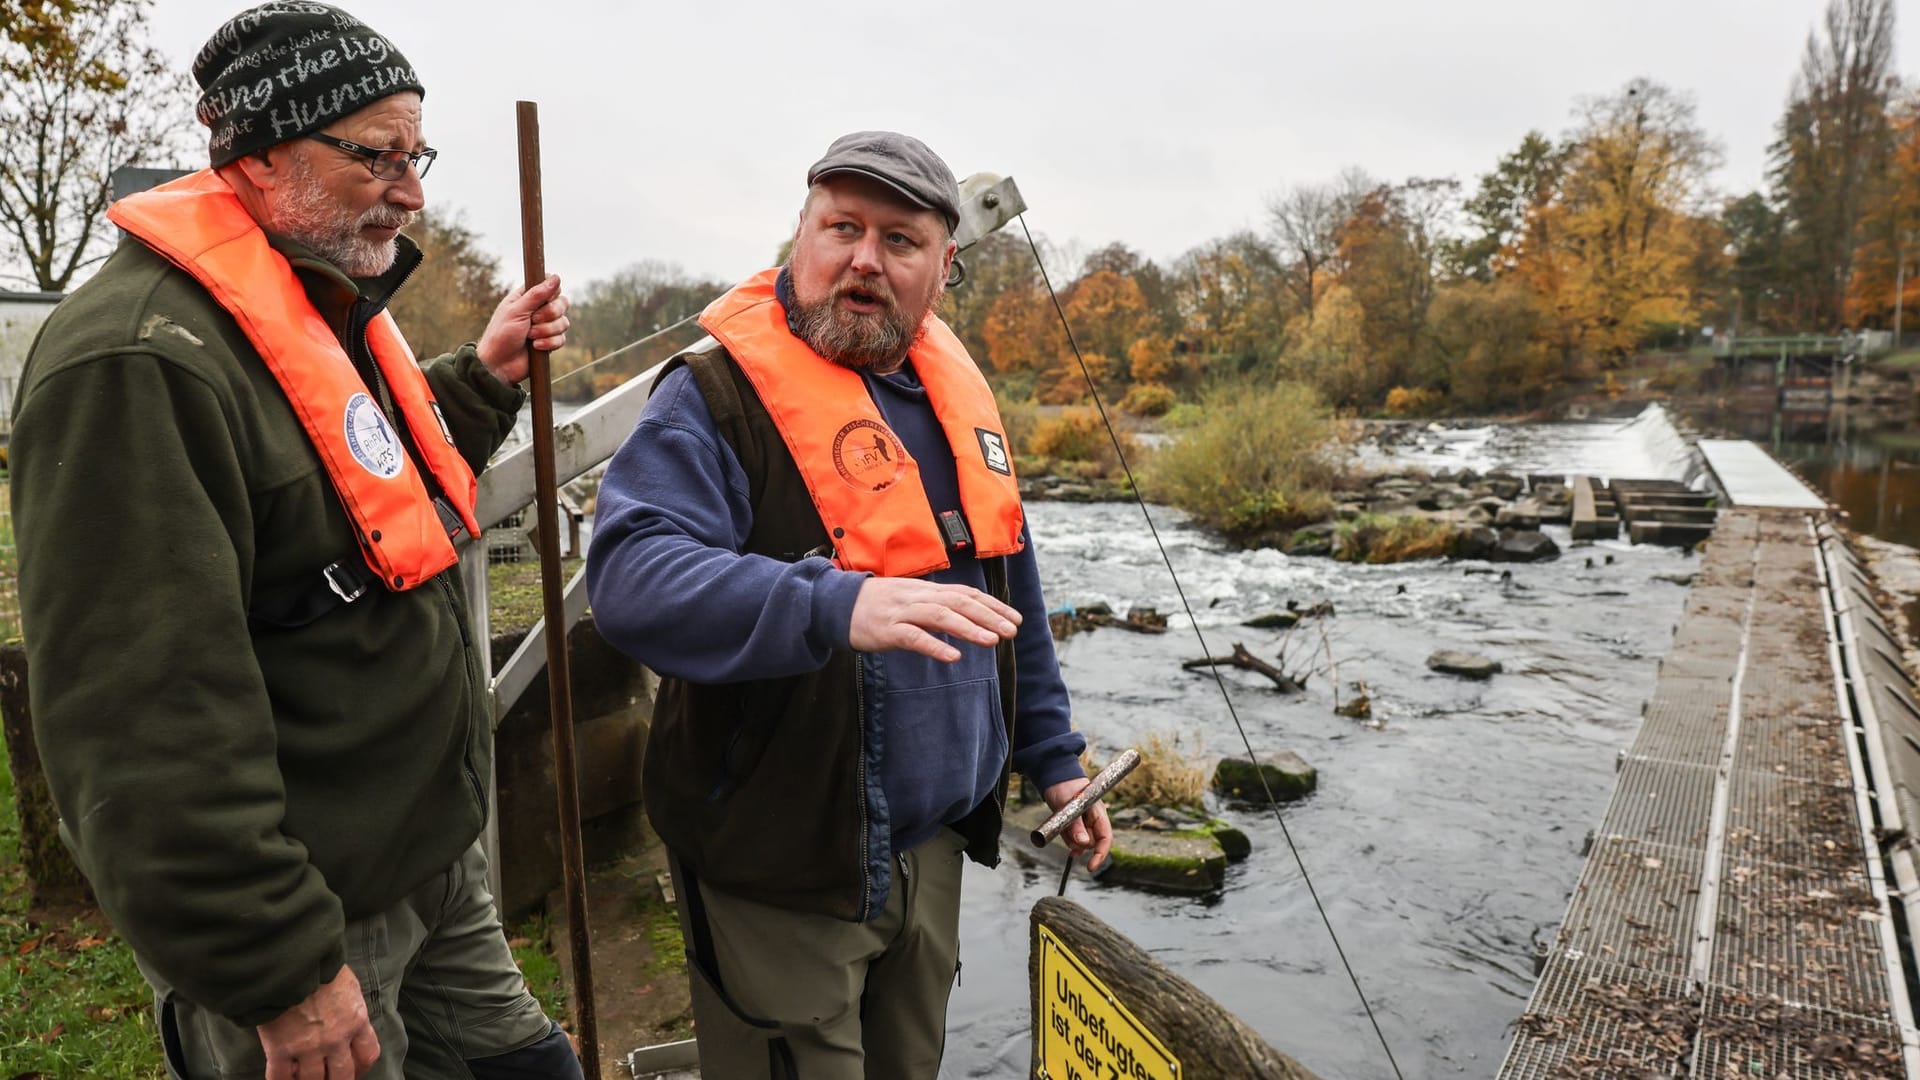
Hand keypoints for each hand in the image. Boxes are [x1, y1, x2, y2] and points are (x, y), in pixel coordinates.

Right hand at [256, 965, 379, 1079]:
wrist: (292, 963)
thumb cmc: (321, 966)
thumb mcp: (348, 985)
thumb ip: (350, 1007)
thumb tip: (348, 1016)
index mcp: (356, 1021)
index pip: (368, 1054)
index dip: (362, 1067)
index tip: (355, 1068)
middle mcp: (335, 1039)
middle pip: (342, 1075)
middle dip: (337, 1079)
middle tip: (329, 1077)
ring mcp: (308, 1047)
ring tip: (304, 1077)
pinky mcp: (280, 1048)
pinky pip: (279, 1077)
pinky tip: (281, 1079)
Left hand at [476, 274, 569, 384]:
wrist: (499, 364)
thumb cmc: (500, 335)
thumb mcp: (516, 311)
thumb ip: (537, 294)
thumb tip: (556, 277)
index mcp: (526, 297)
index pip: (550, 286)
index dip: (551, 292)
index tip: (542, 300)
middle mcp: (538, 310)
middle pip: (562, 303)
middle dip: (551, 313)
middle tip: (534, 320)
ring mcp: (545, 327)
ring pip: (564, 322)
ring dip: (547, 330)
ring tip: (530, 336)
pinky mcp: (549, 342)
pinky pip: (561, 339)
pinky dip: (549, 343)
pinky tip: (535, 347)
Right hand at [847, 577, 1020, 661]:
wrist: (837, 605)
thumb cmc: (877, 606)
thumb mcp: (909, 599)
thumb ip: (934, 606)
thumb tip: (966, 616)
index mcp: (925, 590)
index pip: (965, 594)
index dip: (992, 605)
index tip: (1015, 618)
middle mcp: (917, 596)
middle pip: (958, 602)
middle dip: (988, 615)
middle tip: (1012, 630)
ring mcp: (902, 612)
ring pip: (940, 616)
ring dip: (968, 628)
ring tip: (992, 641)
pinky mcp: (886, 630)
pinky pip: (913, 637)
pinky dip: (934, 645)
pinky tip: (953, 656)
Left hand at [1043, 777, 1112, 870]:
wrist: (1055, 777)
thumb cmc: (1064, 786)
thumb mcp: (1068, 805)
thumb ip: (1076, 825)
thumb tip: (1083, 844)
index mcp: (1099, 813)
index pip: (1105, 838)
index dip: (1100, 854)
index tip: (1090, 867)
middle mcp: (1094, 820)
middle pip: (1090, 843)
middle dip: (1077, 843)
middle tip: (1065, 829)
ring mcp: (1084, 823)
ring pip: (1079, 843)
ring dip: (1069, 839)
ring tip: (1061, 822)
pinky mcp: (1075, 825)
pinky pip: (1072, 839)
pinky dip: (1066, 838)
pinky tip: (1060, 831)